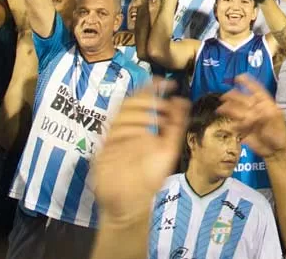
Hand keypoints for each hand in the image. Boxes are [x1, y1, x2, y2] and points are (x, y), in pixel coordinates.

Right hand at [88, 82, 189, 224]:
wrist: (132, 204)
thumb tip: (182, 99)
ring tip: (159, 120)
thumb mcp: (168, 150)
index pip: (140, 100)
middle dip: (146, 100)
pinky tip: (143, 135)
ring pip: (120, 116)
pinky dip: (127, 131)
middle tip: (164, 104)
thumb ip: (175, 126)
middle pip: (128, 104)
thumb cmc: (149, 179)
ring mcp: (113, 141)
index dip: (150, 88)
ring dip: (140, 114)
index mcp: (138, 128)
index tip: (165, 82)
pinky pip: (111, 135)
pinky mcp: (103, 153)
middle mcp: (124, 131)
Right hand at [218, 75, 285, 158]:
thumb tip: (254, 111)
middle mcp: (256, 109)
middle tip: (224, 96)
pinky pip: (236, 125)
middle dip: (233, 96)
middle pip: (242, 99)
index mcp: (265, 104)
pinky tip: (230, 126)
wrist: (276, 152)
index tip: (238, 77)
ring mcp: (249, 119)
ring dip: (228, 109)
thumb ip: (265, 113)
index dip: (248, 83)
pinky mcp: (244, 130)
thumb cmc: (280, 134)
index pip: (256, 90)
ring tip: (220, 109)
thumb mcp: (276, 120)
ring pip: (237, 111)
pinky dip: (232, 125)